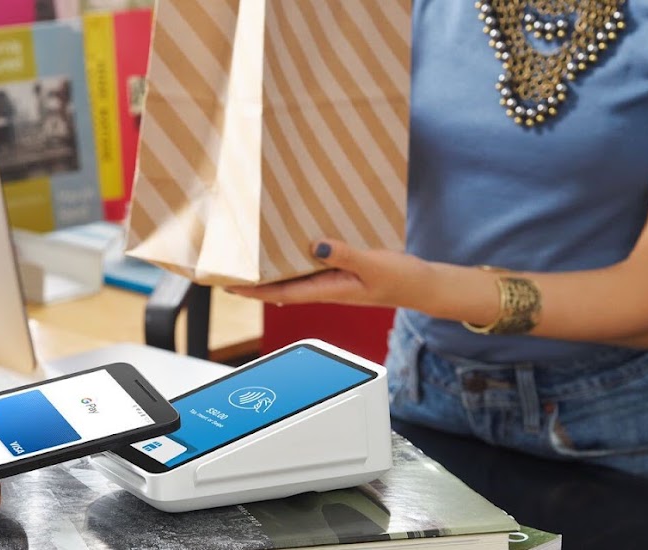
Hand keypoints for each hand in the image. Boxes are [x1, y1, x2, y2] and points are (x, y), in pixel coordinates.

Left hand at [228, 239, 433, 308]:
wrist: (421, 285)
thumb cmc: (401, 279)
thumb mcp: (373, 264)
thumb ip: (345, 255)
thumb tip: (315, 246)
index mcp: (328, 290)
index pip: (280, 293)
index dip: (252, 291)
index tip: (228, 285)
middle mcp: (325, 287)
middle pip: (279, 286)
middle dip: (253, 281)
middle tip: (227, 268)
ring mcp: (331, 280)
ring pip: (292, 275)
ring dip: (270, 269)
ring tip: (246, 257)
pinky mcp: (340, 271)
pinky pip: (308, 265)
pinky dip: (292, 257)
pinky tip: (285, 246)